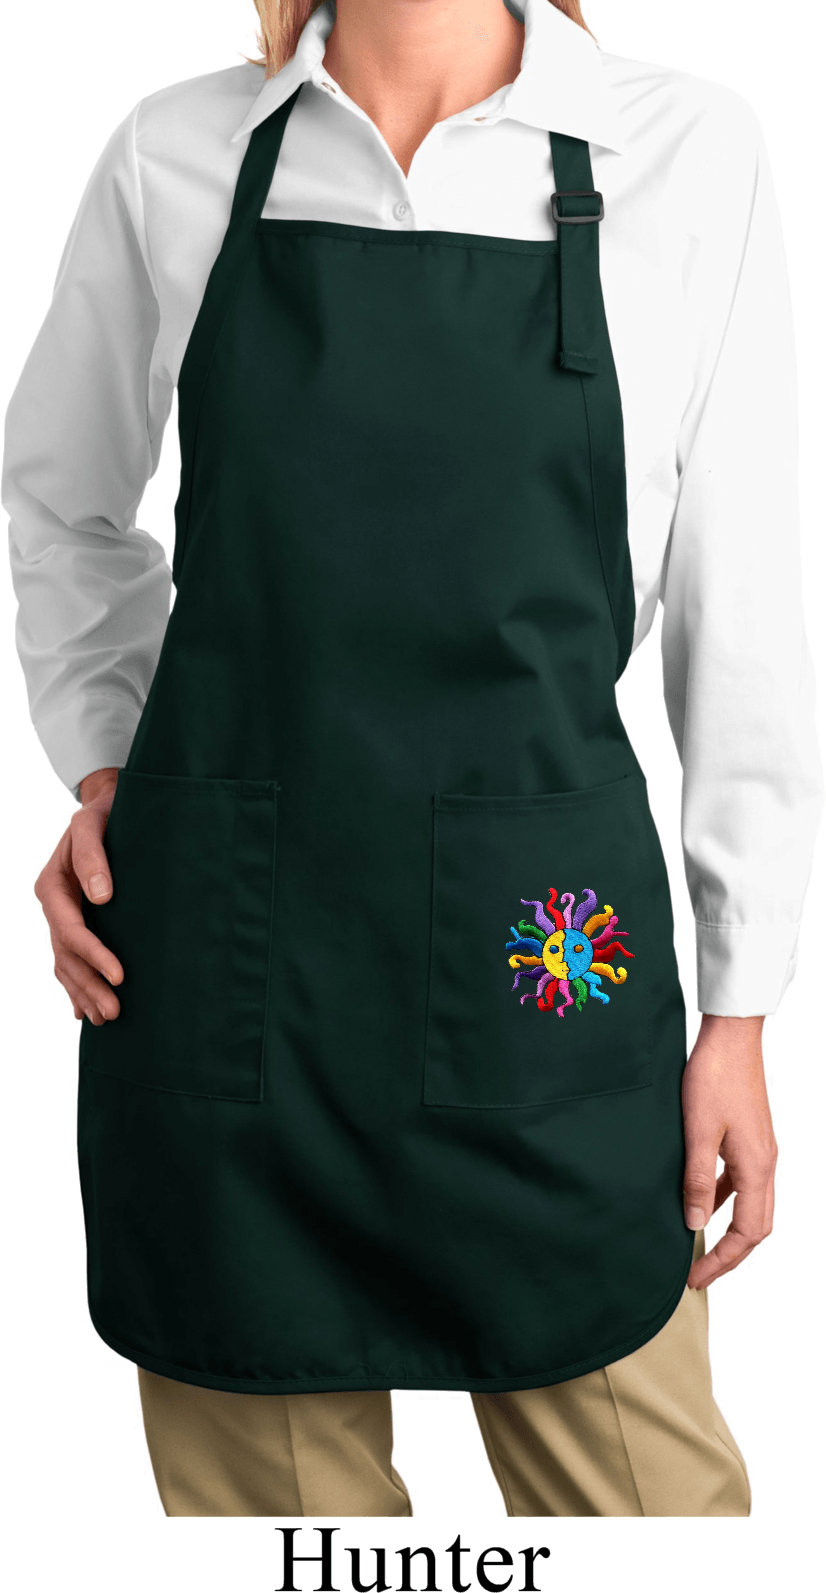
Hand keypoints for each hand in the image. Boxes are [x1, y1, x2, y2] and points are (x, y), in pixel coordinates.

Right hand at [34, 767, 123, 1025]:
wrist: (105, 805)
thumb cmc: (104, 812)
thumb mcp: (93, 823)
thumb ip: (92, 855)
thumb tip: (100, 896)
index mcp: (52, 887)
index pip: (71, 931)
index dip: (94, 955)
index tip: (120, 975)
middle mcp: (53, 906)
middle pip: (67, 956)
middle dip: (90, 986)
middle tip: (115, 1013)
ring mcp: (61, 916)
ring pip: (66, 964)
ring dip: (83, 993)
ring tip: (105, 1019)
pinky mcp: (74, 921)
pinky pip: (69, 960)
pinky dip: (75, 986)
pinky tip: (83, 1010)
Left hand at [682, 1015, 776, 1287]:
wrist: (731, 1036)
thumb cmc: (713, 1077)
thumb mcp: (697, 1131)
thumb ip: (696, 1179)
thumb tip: (694, 1224)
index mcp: (757, 1167)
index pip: (747, 1233)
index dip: (722, 1260)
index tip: (694, 1277)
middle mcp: (766, 1164)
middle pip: (756, 1227)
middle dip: (730, 1255)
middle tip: (698, 1273)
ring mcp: (761, 1151)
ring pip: (752, 1206)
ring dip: (729, 1230)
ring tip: (698, 1246)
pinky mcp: (750, 1138)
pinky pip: (742, 1183)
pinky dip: (725, 1201)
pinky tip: (701, 1202)